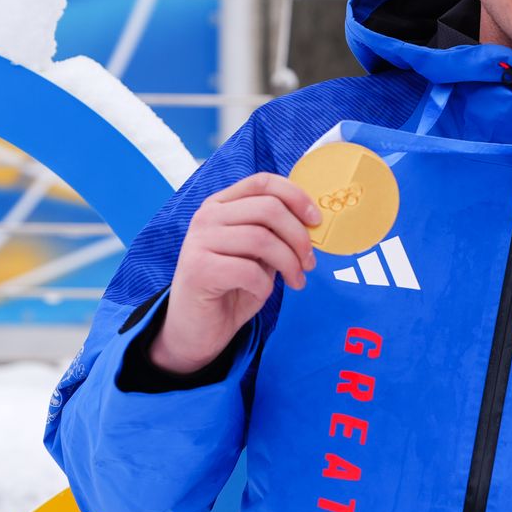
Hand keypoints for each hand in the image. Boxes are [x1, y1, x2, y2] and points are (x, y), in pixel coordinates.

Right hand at [151, 172, 320, 373]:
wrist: (195, 329)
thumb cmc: (231, 288)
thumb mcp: (257, 255)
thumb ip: (274, 233)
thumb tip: (312, 223)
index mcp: (221, 205)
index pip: (262, 182)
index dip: (296, 196)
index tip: (316, 220)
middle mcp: (207, 216)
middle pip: (268, 208)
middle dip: (299, 237)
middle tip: (310, 262)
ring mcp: (199, 241)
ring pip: (262, 238)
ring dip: (289, 263)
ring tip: (296, 280)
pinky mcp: (198, 269)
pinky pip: (248, 270)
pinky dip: (266, 284)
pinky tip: (264, 292)